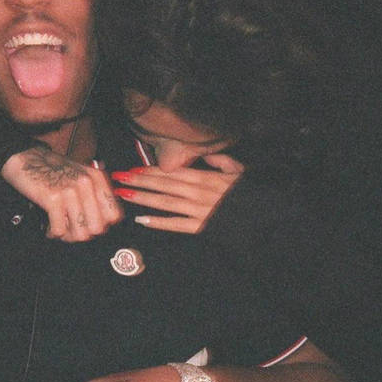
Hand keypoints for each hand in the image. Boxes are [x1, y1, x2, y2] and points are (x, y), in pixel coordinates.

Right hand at [2, 147, 123, 241]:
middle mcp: (87, 184)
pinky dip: (52, 233)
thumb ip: (95, 195)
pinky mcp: (53, 199)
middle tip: (70, 229)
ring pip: (80, 233)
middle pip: (97, 228)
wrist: (26, 158)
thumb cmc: (53, 170)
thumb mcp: (82, 176)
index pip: (114, 215)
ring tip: (59, 227)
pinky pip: (60, 230)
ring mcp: (71, 191)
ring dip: (67, 236)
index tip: (88, 224)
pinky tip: (48, 225)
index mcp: (97, 179)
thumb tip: (104, 224)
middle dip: (83, 233)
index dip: (101, 225)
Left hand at [112, 155, 243, 233]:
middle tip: (118, 178)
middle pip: (163, 184)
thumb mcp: (237, 170)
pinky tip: (141, 220)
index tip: (132, 168)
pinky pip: (176, 225)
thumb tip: (204, 154)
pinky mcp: (201, 227)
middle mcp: (197, 191)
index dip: (150, 170)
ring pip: (165, 202)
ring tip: (123, 195)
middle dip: (138, 181)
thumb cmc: (249, 192)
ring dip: (142, 198)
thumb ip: (219, 160)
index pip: (171, 172)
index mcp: (205, 177)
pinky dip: (158, 223)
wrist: (264, 214)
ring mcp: (197, 210)